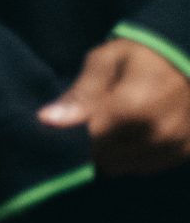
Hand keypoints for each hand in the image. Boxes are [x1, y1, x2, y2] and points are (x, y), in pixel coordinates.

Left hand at [39, 37, 189, 176]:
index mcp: (135, 107)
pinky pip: (146, 167)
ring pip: (125, 167)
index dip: (79, 134)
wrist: (188, 57)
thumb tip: (46, 119)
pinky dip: (134, 157)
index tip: (78, 121)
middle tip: (97, 123)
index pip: (91, 142)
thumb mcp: (105, 61)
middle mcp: (159, 132)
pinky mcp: (185, 152)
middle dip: (94, 146)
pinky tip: (134, 135)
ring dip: (114, 154)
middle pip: (107, 158)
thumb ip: (80, 93)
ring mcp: (175, 145)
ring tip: (118, 127)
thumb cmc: (140, 55)